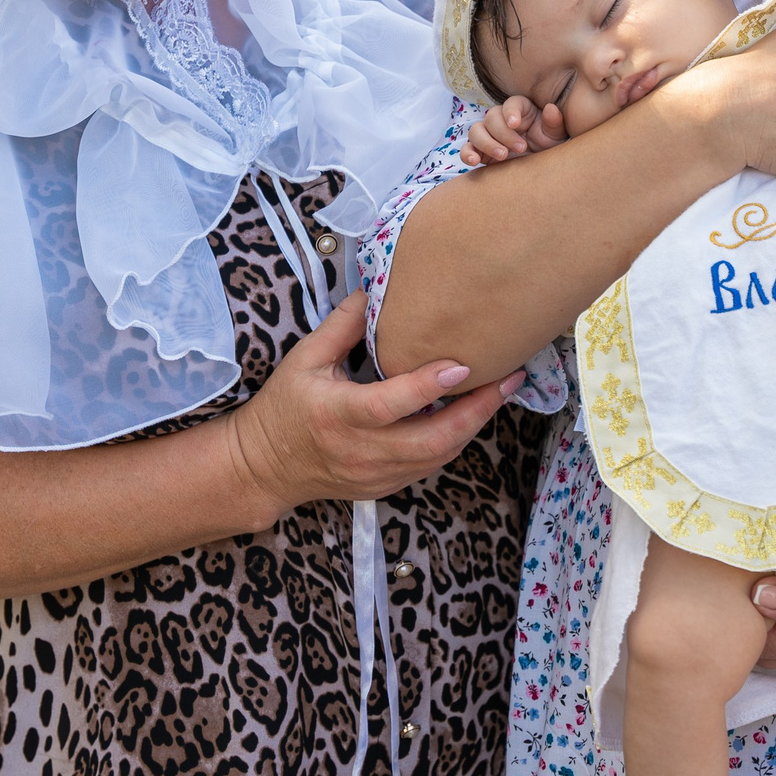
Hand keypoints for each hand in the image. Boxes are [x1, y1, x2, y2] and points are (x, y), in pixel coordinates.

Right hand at [225, 292, 519, 517]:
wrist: (266, 467)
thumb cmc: (285, 406)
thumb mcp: (304, 359)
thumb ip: (342, 326)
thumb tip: (376, 288)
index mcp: (337, 414)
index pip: (389, 404)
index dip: (427, 386)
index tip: (463, 363)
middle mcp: (360, 450)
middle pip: (432, 440)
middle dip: (477, 411)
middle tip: (509, 378)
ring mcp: (375, 474)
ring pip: (439, 456)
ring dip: (474, 425)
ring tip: (501, 390)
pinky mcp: (385, 487)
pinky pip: (430, 466)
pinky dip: (454, 440)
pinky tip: (472, 414)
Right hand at [460, 95, 569, 164]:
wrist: (542, 165)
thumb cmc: (550, 144)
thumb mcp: (556, 134)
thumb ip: (554, 122)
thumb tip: (550, 109)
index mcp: (520, 109)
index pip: (511, 103)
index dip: (510, 112)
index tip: (515, 124)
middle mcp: (501, 119)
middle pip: (491, 117)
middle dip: (504, 133)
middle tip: (521, 148)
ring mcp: (489, 135)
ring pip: (476, 131)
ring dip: (487, 143)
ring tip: (503, 156)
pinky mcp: (481, 151)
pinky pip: (467, 149)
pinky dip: (467, 154)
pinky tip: (474, 162)